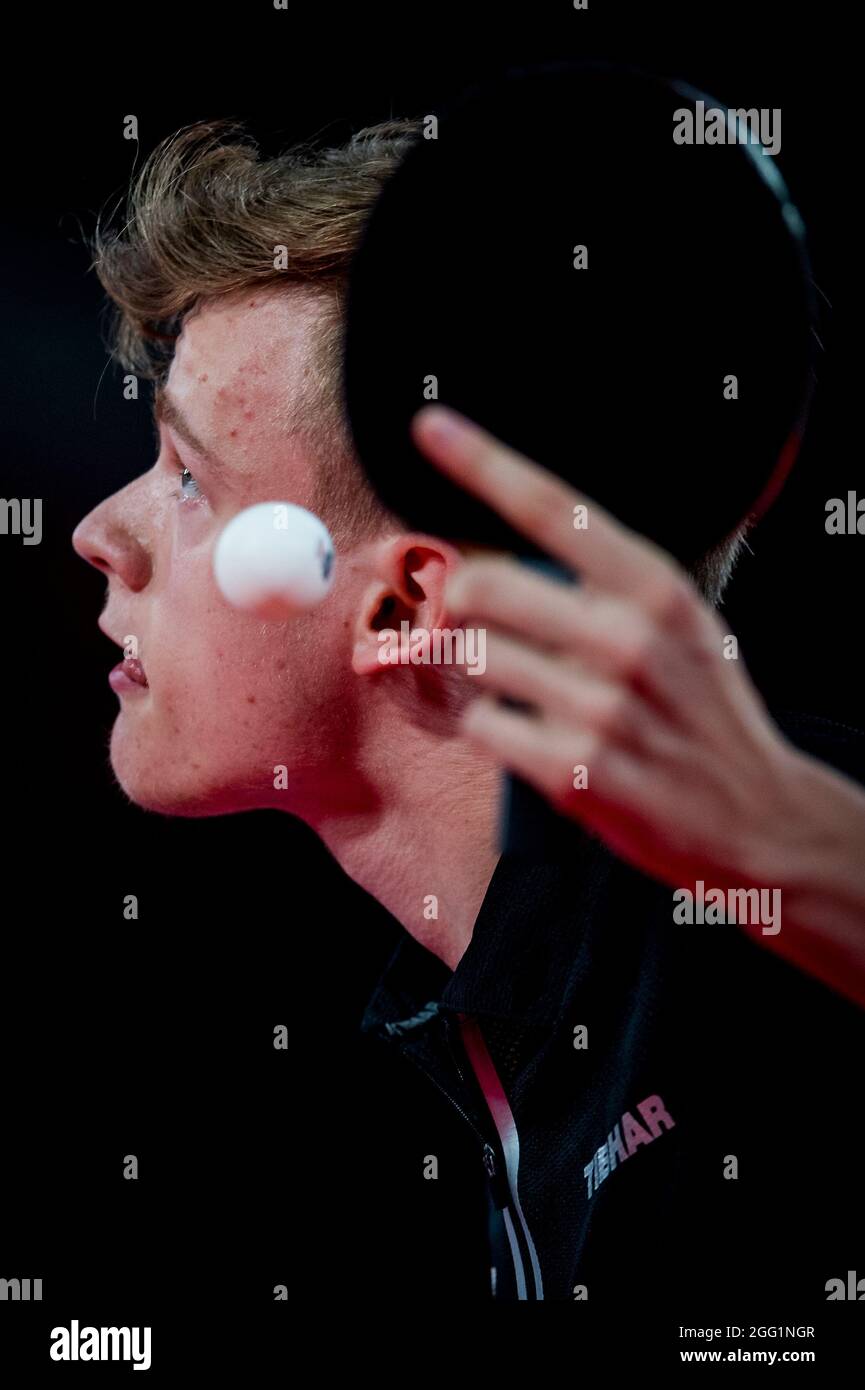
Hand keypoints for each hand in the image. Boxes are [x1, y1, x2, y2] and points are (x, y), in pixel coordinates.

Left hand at [409, 404, 814, 904]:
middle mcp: (629, 639)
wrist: (755, 818)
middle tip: (457, 619)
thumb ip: (605, 590)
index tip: (430, 425)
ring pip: (472, 657)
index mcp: (655, 588)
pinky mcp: (574, 772)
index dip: (483, 461)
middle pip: (482, 587)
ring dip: (465, 670)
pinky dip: (484, 727)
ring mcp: (600, 708)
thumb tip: (497, 564)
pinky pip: (482, 726)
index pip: (554, 508)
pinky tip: (517, 732)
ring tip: (500, 683)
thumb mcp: (682, 628)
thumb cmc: (702, 713)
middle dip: (451, 602)